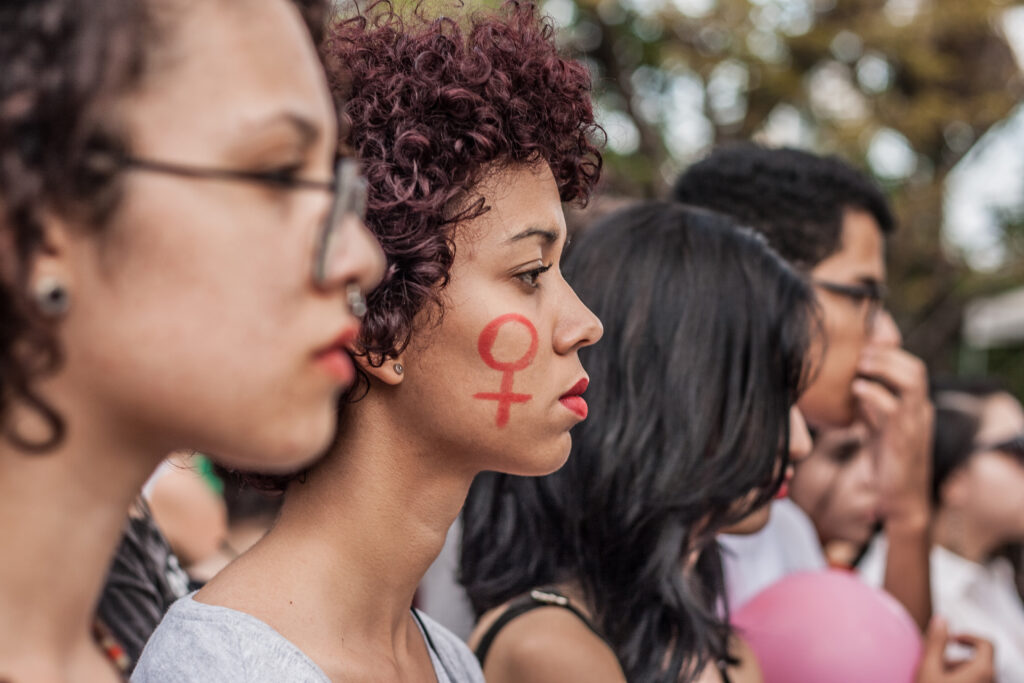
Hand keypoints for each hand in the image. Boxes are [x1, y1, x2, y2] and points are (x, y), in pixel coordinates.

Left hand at [852, 346, 933, 528]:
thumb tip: (854, 383)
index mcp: (917, 406)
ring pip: (910, 383)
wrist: (902, 500)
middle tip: (861, 353)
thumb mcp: (880, 427)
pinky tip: (856, 389)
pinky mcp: (903, 440)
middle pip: (915, 368)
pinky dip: (874, 394)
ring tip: (860, 366)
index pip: (913, 368)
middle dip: (887, 355)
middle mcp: (920, 412)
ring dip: (883, 368)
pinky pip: (893, 409)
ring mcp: (915, 425)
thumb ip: (873, 405)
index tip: (866, 345)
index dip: (891, 352)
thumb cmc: (888, 462)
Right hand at [915, 618, 994, 682]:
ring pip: (975, 673)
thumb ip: (936, 642)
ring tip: (936, 676)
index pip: (986, 643)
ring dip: (955, 670)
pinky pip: (974, 681)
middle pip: (977, 660)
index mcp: (983, 670)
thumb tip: (940, 619)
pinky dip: (960, 679)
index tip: (951, 639)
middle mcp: (990, 681)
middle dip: (954, 658)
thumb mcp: (929, 668)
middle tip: (935, 665)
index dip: (968, 637)